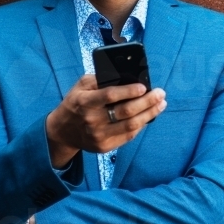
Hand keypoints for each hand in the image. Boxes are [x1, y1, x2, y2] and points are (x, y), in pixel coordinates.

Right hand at [45, 75, 166, 167]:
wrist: (63, 131)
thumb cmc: (76, 103)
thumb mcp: (81, 86)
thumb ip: (100, 79)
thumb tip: (126, 76)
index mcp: (85, 102)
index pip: (109, 95)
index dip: (128, 91)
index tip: (144, 86)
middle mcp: (92, 120)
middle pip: (126, 112)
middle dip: (147, 102)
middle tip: (160, 93)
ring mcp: (99, 136)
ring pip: (131, 126)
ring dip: (150, 114)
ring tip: (161, 104)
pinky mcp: (105, 147)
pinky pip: (128, 136)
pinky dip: (141, 125)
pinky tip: (149, 115)